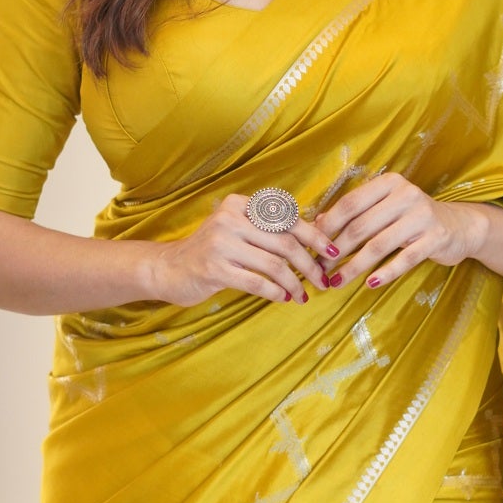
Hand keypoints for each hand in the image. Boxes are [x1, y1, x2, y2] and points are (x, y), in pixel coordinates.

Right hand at [148, 192, 336, 307]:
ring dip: (295, 283)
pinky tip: (284, 298)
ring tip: (304, 295)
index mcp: (240, 204)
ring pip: (274, 265)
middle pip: (285, 243)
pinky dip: (275, 292)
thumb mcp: (238, 229)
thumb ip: (269, 229)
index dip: (315, 236)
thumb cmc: (213, 251)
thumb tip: (318, 235)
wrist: (169, 268)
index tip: (333, 253)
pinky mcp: (214, 268)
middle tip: (323, 281)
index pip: (288, 218)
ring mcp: (221, 243)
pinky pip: (256, 282)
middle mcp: (230, 219)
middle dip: (310, 265)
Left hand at [313, 171, 481, 291]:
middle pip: (361, 226)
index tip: (311, 246)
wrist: (459, 226)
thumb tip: (318, 223)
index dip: (328, 226)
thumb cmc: (412, 219)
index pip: (350, 203)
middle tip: (319, 270)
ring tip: (336, 282)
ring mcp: (422, 216)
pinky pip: (405, 259)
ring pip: (378, 245)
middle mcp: (406, 195)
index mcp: (389, 183)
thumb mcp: (386, 209)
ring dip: (354, 267)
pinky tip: (369, 284)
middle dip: (336, 251)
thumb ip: (357, 212)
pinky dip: (385, 273)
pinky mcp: (435, 238)